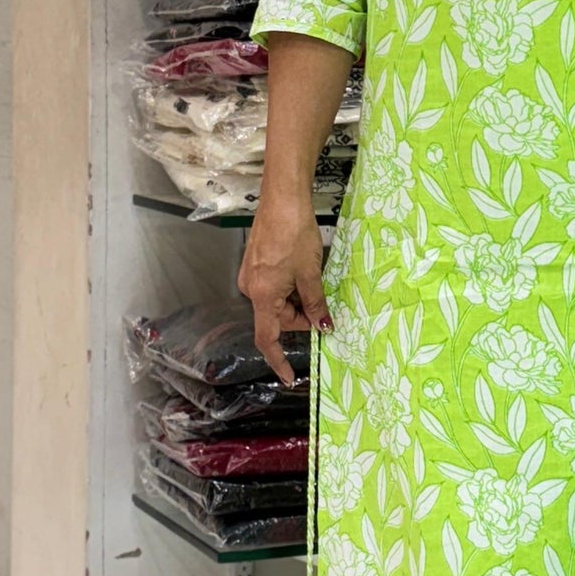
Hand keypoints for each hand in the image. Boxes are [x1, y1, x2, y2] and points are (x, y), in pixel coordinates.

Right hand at [237, 201, 330, 385]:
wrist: (282, 200)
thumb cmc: (294, 233)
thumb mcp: (311, 273)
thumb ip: (315, 303)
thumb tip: (322, 326)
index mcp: (262, 295)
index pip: (268, 338)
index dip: (278, 359)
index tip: (288, 375)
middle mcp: (251, 289)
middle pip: (278, 317)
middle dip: (301, 317)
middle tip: (323, 307)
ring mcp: (251, 276)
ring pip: (277, 302)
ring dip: (297, 300)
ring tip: (313, 279)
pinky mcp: (255, 264)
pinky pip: (273, 287)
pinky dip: (290, 288)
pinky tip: (303, 272)